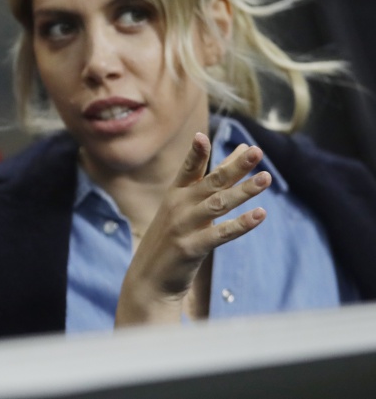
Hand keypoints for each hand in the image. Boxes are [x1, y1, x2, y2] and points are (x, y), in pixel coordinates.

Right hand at [115, 132, 270, 326]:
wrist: (150, 279)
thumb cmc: (173, 238)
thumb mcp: (187, 208)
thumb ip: (212, 181)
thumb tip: (239, 153)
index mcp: (175, 194)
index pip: (189, 168)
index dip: (196, 152)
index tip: (202, 136)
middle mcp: (178, 206)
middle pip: (210, 182)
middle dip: (234, 166)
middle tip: (256, 152)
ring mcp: (183, 227)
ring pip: (218, 204)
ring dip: (243, 191)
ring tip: (265, 178)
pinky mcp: (191, 248)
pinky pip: (220, 234)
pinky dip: (241, 224)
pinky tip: (260, 215)